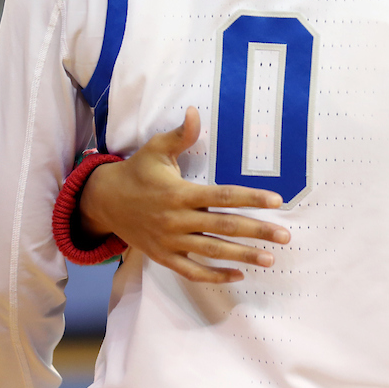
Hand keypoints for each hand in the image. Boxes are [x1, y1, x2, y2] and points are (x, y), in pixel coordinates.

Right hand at [79, 106, 290, 283]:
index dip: (251, 198)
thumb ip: (181, 135)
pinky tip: (238, 276)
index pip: (222, 196)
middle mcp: (177, 219)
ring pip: (212, 252)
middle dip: (257, 232)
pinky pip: (192, 271)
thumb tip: (195, 111)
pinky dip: (214, 276)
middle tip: (284, 236)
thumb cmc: (137, 171)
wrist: (104, 201)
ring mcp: (170, 241)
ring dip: (242, 256)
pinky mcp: (164, 256)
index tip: (276, 200)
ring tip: (270, 259)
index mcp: (179, 193)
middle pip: (223, 226)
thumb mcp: (156, 149)